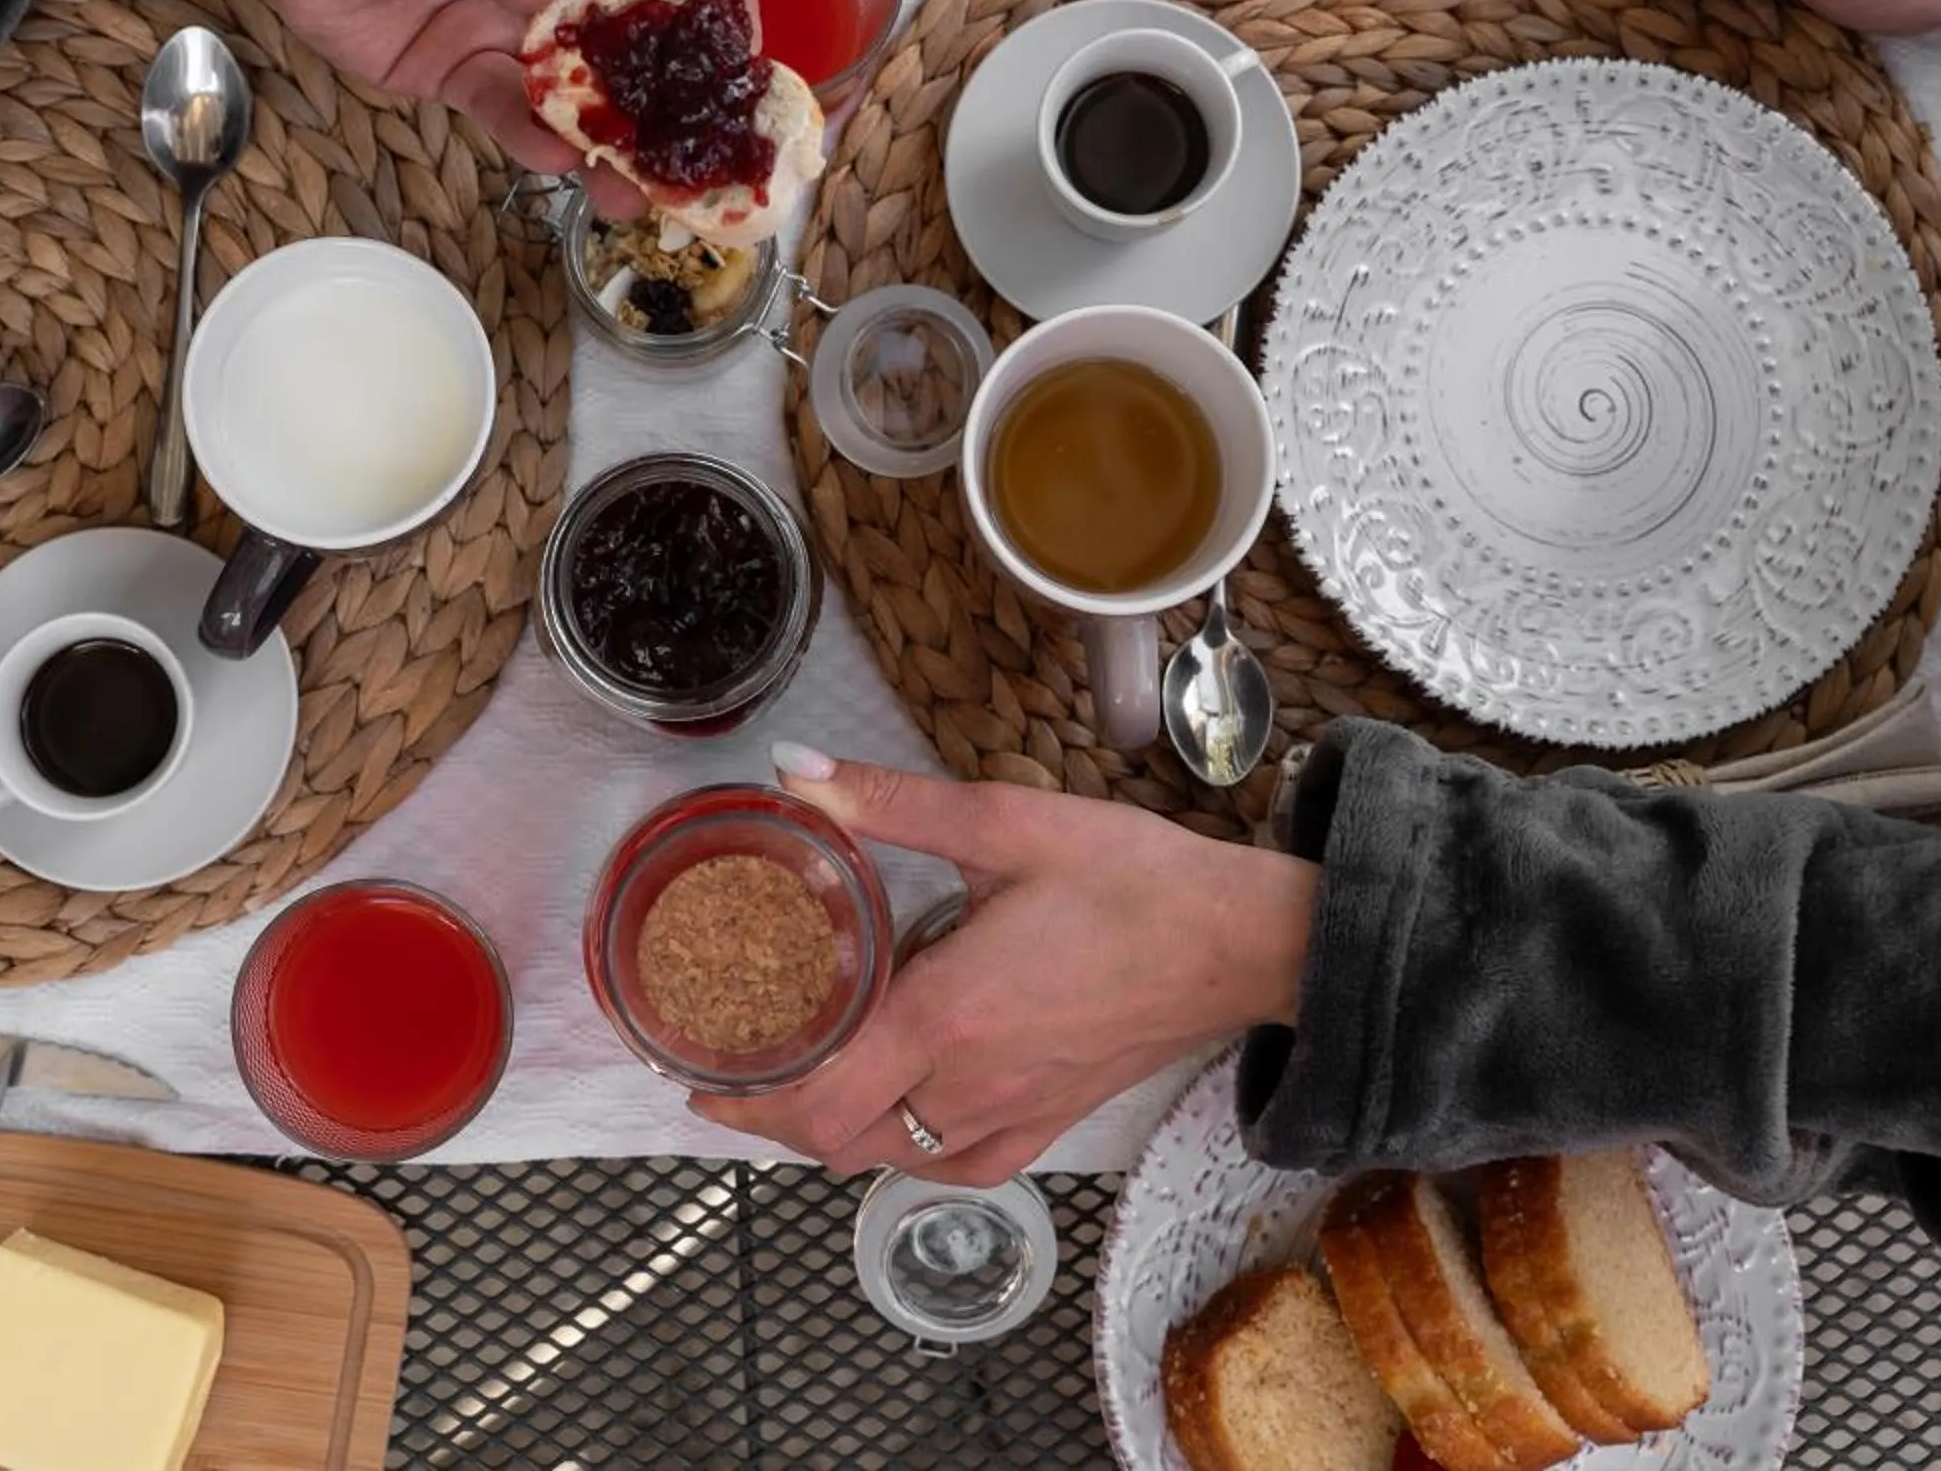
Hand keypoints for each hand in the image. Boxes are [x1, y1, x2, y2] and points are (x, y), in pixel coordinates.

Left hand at [208, 0, 752, 213]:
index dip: (722, 3)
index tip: (739, 58)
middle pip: (648, 43)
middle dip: (677, 101)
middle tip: (699, 156)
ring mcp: (514, 25)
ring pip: (584, 95)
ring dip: (613, 143)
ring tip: (633, 186)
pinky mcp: (455, 69)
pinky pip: (508, 114)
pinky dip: (534, 141)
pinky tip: (554, 157)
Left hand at [692, 748, 1320, 1186]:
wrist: (1241, 940)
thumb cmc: (1132, 881)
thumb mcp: (1004, 823)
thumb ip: (890, 802)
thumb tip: (796, 771)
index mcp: (942, 1018)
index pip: (814, 1097)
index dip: (743, 1097)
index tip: (698, 1071)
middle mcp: (968, 1086)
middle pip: (835, 1141)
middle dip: (774, 1115)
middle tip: (736, 1069)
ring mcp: (1011, 1116)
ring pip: (891, 1161)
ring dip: (835, 1129)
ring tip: (805, 1076)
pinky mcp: (1050, 1123)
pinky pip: (956, 1169)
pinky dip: (907, 1151)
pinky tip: (900, 1106)